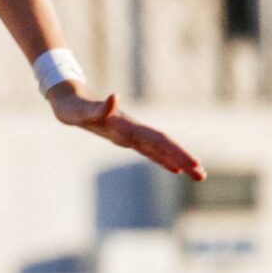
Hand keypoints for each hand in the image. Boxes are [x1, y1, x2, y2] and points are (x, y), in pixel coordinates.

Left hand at [49, 87, 204, 179]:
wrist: (69, 99)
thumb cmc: (73, 108)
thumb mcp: (81, 111)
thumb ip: (98, 107)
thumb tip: (114, 97)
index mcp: (129, 127)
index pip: (159, 141)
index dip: (176, 152)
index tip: (193, 164)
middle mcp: (134, 131)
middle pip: (164, 146)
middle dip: (184, 159)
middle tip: (202, 175)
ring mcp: (131, 134)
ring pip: (160, 149)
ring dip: (178, 161)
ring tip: (197, 174)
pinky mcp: (125, 138)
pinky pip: (149, 151)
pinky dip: (162, 160)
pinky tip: (174, 169)